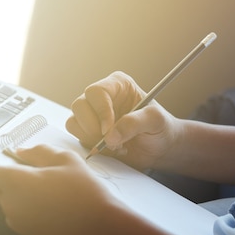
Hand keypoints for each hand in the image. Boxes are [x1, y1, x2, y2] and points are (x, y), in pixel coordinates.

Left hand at [0, 145, 118, 234]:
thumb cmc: (86, 193)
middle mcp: (10, 203)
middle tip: (41, 172)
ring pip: (10, 198)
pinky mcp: (26, 232)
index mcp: (16, 182)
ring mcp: (17, 220)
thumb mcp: (66, 159)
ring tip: (53, 189)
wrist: (99, 228)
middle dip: (12, 176)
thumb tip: (22, 152)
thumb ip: (38, 151)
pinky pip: (20, 212)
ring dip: (23, 192)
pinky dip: (31, 206)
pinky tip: (55, 203)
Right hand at [66, 71, 180, 169]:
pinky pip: (77, 137)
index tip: (107, 130)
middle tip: (112, 141)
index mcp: (118, 85)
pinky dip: (91, 146)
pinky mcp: (88, 131)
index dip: (100, 111)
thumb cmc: (160, 127)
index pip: (97, 92)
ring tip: (117, 145)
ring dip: (92, 138)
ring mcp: (92, 114)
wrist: (160, 147)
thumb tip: (109, 136)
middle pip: (79, 105)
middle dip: (93, 127)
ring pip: (74, 122)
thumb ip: (134, 123)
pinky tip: (111, 149)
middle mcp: (102, 97)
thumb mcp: (155, 120)